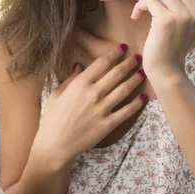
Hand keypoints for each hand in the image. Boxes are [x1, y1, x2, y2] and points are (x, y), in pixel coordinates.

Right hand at [32, 44, 145, 167]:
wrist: (54, 146)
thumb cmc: (51, 119)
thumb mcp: (56, 94)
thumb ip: (70, 79)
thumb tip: (78, 66)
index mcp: (80, 84)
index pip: (101, 63)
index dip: (114, 54)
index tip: (122, 48)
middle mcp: (93, 94)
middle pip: (116, 74)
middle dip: (129, 63)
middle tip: (138, 57)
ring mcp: (102, 109)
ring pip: (124, 90)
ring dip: (135, 79)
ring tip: (142, 73)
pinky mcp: (108, 124)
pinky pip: (126, 111)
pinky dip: (136, 103)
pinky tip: (142, 97)